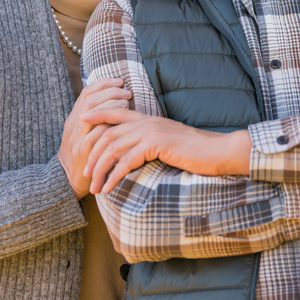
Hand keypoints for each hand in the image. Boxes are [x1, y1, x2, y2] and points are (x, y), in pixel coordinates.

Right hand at [58, 78, 131, 198]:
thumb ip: (97, 120)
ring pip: (92, 114)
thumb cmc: (83, 157)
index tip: (120, 81)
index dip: (103, 84)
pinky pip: (95, 134)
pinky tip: (121, 123)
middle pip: (90, 100)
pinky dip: (109, 124)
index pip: (86, 93)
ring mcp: (77, 139)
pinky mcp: (84, 152)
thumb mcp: (85, 135)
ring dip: (111, 105)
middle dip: (110, 92)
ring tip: (127, 103)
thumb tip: (117, 102)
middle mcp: (73, 126)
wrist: (67, 182)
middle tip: (127, 92)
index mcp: (74, 119)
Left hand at [80, 107, 251, 193]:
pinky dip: (114, 175)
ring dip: (100, 169)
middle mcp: (147, 122)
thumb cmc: (196, 152)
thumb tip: (138, 155)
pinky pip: (127, 160)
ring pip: (114, 148)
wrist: (217, 151)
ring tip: (94, 187)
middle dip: (92, 154)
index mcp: (149, 119)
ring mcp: (151, 131)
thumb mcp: (170, 144)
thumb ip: (153, 144)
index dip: (97, 114)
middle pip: (108, 133)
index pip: (116, 112)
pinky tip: (109, 187)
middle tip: (85, 173)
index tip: (81, 121)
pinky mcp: (156, 144)